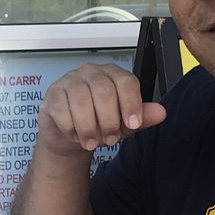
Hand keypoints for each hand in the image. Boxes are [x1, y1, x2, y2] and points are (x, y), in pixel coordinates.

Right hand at [37, 64, 166, 157]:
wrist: (71, 134)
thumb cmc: (100, 123)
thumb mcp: (124, 123)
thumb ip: (142, 117)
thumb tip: (161, 113)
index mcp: (113, 75)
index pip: (125, 81)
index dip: (131, 103)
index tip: (133, 124)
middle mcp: (92, 73)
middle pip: (103, 90)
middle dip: (109, 120)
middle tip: (111, 140)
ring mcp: (70, 81)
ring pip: (81, 100)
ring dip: (89, 127)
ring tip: (92, 142)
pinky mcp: (53, 94)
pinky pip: (61, 109)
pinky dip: (71, 128)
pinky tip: (75, 135)